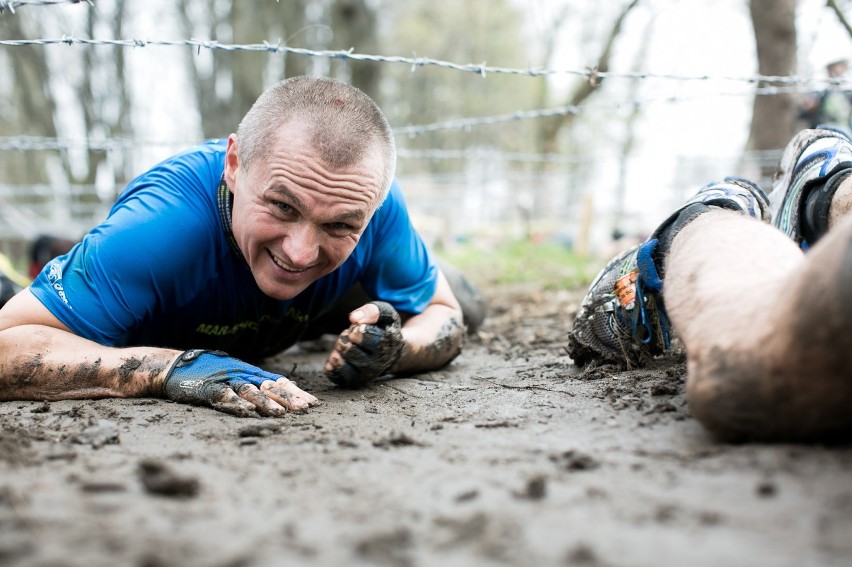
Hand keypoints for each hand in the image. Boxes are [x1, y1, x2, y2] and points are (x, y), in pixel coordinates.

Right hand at [162, 350, 317, 416]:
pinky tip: (247, 412)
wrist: (175, 366)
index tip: (314, 404)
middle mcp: (242, 374)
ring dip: (266, 403)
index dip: (297, 393)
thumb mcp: (236, 376)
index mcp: (251, 372)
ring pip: (250, 391)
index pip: (279, 382)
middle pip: (270, 387)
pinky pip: (223, 396)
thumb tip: (280, 399)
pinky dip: (235, 404)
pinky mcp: (208, 388)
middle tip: (305, 410)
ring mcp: (225, 380)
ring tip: (281, 414)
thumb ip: (254, 385)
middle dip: (289, 398)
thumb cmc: (209, 372)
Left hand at [324, 301, 403, 387]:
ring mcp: (364, 375)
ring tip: (345, 346)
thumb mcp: (385, 315)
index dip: (356, 330)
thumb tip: (353, 318)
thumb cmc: (384, 330)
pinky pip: (334, 375)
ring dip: (337, 350)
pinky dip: (330, 365)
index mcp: (386, 345)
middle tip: (351, 338)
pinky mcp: (353, 382)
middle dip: (345, 339)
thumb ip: (371, 311)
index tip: (359, 329)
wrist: (390, 353)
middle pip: (349, 350)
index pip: (362, 336)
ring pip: (340, 363)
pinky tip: (337, 356)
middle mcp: (376, 364)